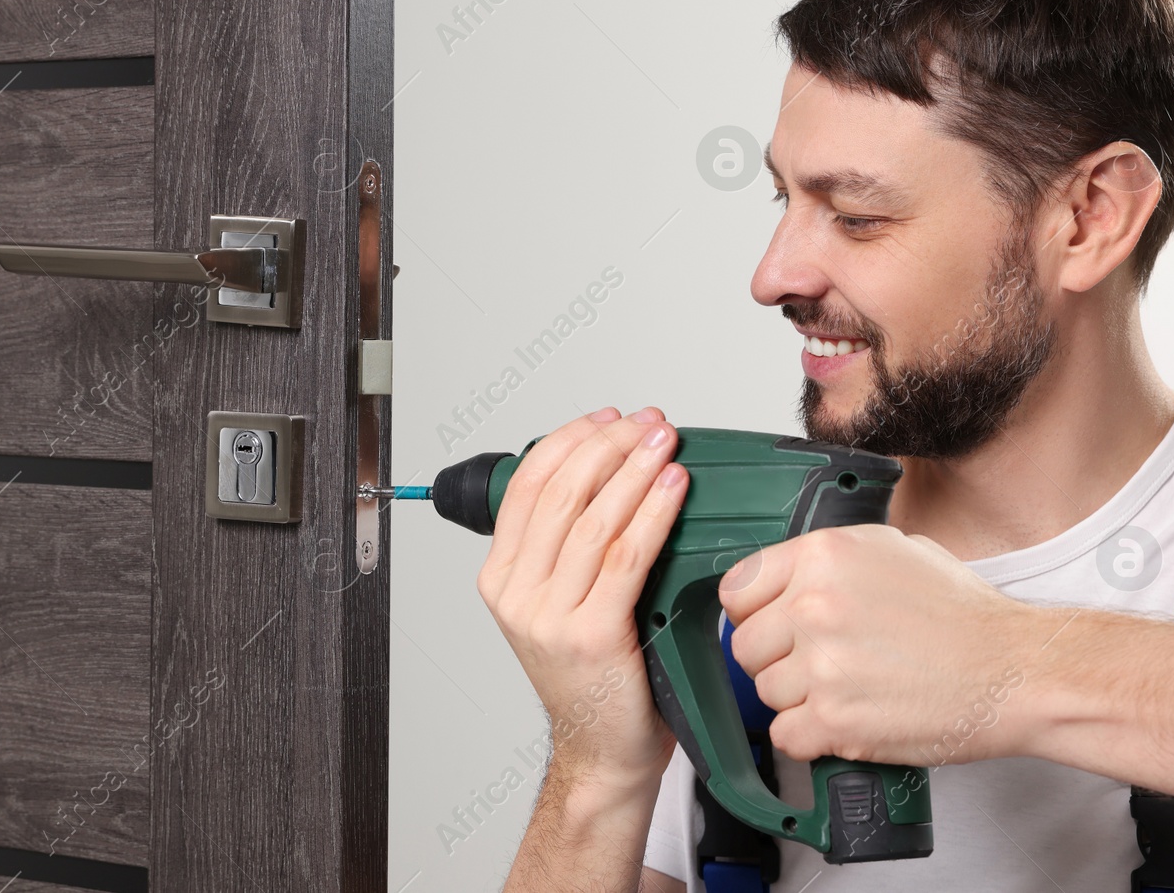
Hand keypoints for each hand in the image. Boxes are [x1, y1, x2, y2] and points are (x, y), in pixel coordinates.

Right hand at [476, 406, 688, 788]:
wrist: (604, 753)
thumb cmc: (595, 679)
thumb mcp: (560, 605)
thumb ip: (567, 550)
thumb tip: (609, 475)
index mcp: (501, 579)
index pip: (527, 487)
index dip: (570, 441)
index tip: (608, 419)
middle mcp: (516, 596)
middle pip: (560, 495)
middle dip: (608, 447)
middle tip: (647, 424)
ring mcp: (548, 617)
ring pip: (592, 521)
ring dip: (634, 472)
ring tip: (664, 444)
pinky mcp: (590, 636)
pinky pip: (624, 558)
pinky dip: (652, 516)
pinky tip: (672, 490)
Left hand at [718, 524, 1049, 767]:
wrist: (1014, 670)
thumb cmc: (963, 614)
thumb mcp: (891, 549)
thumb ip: (827, 560)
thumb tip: (782, 577)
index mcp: (821, 556)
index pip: (736, 590)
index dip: (753, 614)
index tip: (772, 626)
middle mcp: (814, 606)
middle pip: (746, 646)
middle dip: (776, 660)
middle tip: (820, 664)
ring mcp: (822, 665)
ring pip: (766, 694)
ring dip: (798, 699)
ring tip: (848, 689)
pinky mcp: (836, 720)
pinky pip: (786, 736)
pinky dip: (810, 738)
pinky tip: (846, 720)